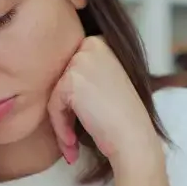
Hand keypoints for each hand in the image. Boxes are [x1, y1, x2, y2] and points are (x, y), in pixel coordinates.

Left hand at [47, 36, 157, 166]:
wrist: (134, 139)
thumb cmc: (122, 119)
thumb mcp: (105, 83)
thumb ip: (83, 74)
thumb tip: (52, 78)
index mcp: (101, 42)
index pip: (70, 70)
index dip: (72, 101)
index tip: (80, 121)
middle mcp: (92, 44)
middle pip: (61, 81)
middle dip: (64, 112)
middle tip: (72, 138)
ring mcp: (82, 60)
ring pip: (55, 94)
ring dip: (61, 123)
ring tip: (72, 143)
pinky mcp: (72, 80)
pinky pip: (53, 105)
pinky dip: (60, 126)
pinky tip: (73, 142)